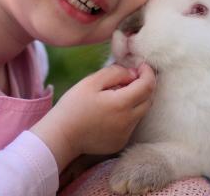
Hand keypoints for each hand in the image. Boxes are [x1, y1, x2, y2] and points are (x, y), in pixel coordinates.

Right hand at [31, 63, 155, 171]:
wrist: (61, 136)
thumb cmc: (73, 106)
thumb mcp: (91, 82)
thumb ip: (115, 73)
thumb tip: (133, 73)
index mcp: (121, 104)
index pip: (148, 86)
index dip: (148, 72)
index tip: (141, 65)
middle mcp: (128, 122)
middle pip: (148, 100)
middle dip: (143, 86)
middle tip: (127, 78)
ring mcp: (125, 134)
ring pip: (140, 113)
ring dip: (134, 100)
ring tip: (114, 95)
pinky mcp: (120, 143)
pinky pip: (131, 125)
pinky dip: (127, 114)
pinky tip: (108, 112)